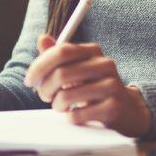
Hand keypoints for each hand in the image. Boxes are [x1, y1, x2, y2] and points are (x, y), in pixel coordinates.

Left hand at [24, 34, 151, 136]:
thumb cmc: (94, 86)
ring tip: (60, 106)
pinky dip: (69, 117)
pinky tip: (75, 114)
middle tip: (44, 96)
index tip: (29, 79)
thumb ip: (58, 55)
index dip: (40, 66)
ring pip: (66, 96)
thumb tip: (42, 38)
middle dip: (44, 88)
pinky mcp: (112, 108)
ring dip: (56, 105)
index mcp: (93, 51)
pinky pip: (77, 115)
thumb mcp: (77, 68)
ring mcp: (111, 86)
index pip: (61, 52)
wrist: (125, 108)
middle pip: (61, 74)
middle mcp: (104, 65)